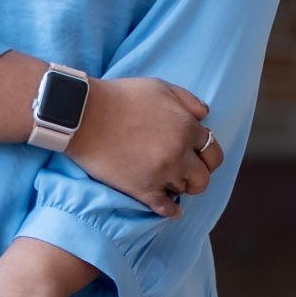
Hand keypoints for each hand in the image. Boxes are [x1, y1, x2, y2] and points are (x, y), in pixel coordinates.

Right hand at [66, 76, 224, 216]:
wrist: (83, 115)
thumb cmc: (119, 96)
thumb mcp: (157, 86)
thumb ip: (186, 99)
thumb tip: (204, 114)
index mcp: (186, 126)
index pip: (212, 149)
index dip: (205, 154)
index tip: (196, 156)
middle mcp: (179, 152)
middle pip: (204, 176)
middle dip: (197, 174)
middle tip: (186, 173)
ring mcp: (162, 173)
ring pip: (185, 191)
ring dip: (179, 186)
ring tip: (169, 182)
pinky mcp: (143, 190)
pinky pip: (166, 209)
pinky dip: (170, 210)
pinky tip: (168, 207)